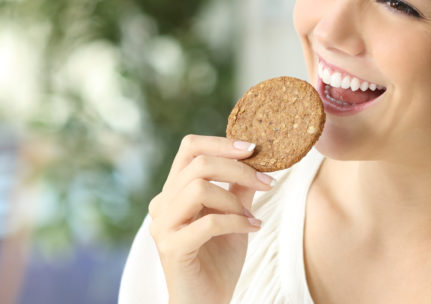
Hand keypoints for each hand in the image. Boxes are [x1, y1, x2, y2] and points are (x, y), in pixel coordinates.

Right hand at [148, 135, 273, 303]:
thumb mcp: (234, 217)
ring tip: (252, 217)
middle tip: (267, 182)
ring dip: (234, 200)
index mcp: (174, 192)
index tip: (253, 148)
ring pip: (198, 188)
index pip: (190, 148)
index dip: (222, 143)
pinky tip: (253, 228)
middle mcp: (162, 204)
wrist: (206, 303)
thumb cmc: (217, 263)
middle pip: (198, 163)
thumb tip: (257, 158)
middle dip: (239, 169)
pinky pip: (208, 222)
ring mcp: (163, 226)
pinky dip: (236, 222)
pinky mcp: (171, 247)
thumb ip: (239, 190)